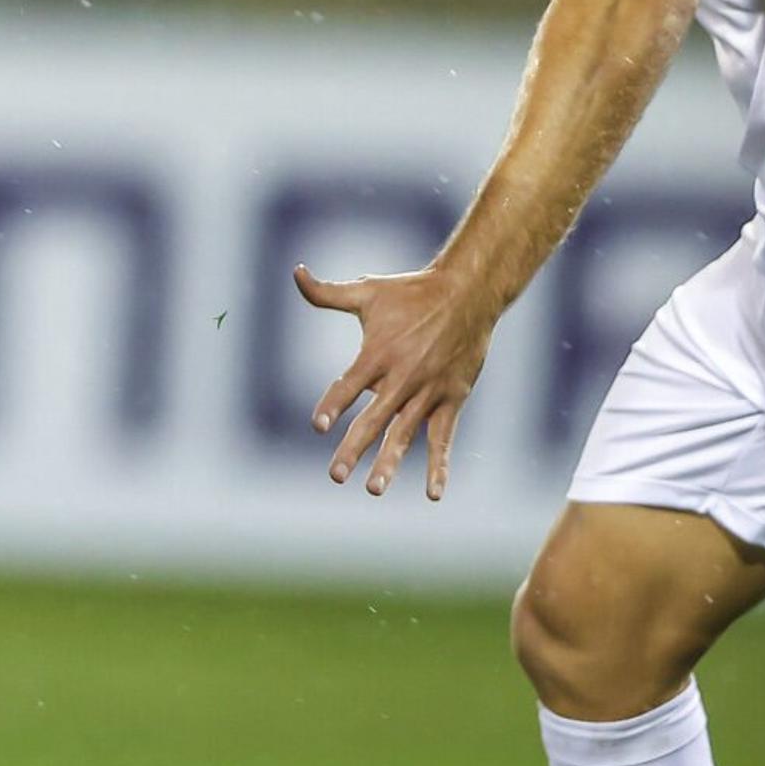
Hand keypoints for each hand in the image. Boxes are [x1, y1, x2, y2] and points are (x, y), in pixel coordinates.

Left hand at [292, 259, 500, 499]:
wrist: (467, 294)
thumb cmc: (411, 293)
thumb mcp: (367, 290)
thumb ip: (327, 292)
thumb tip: (296, 271)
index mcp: (378, 353)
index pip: (349, 384)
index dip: (334, 404)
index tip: (319, 426)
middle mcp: (402, 377)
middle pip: (374, 419)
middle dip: (353, 449)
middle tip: (335, 476)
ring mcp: (428, 392)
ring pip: (405, 434)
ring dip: (390, 463)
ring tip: (373, 490)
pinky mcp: (452, 400)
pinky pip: (443, 439)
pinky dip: (439, 466)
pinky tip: (433, 494)